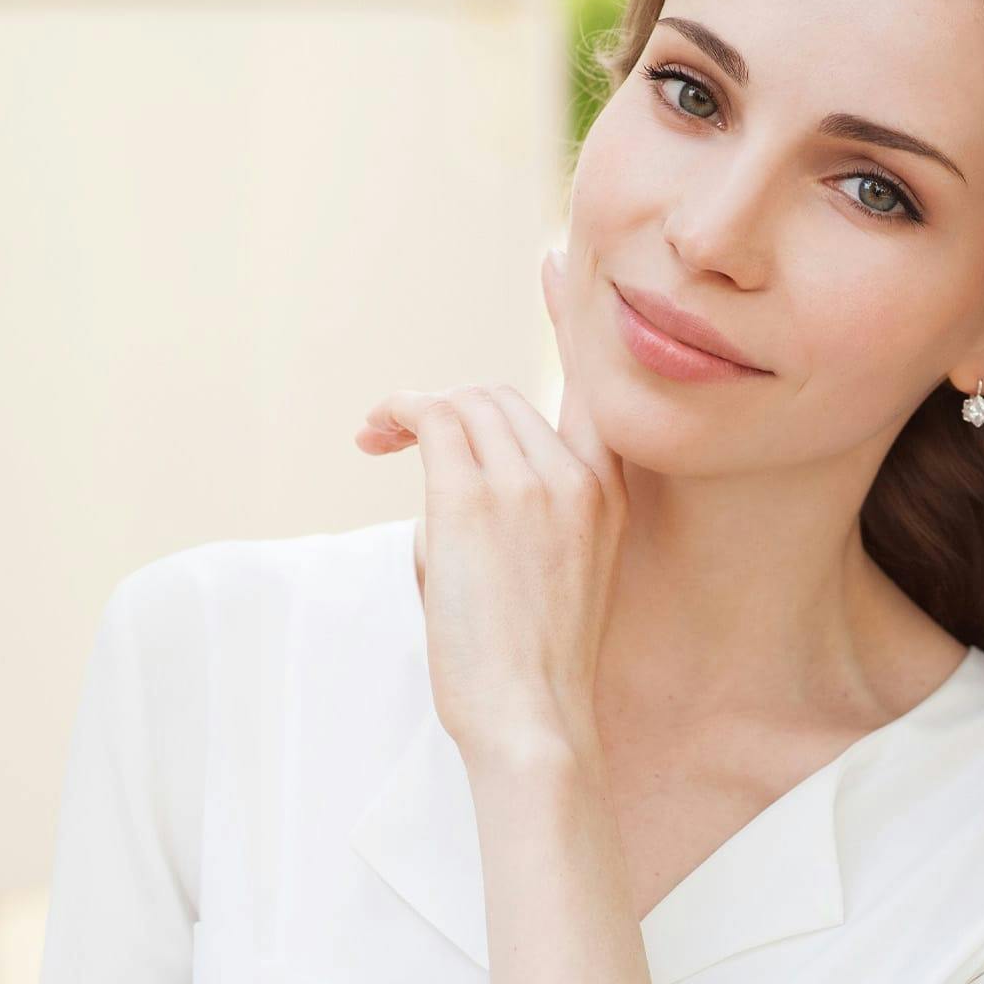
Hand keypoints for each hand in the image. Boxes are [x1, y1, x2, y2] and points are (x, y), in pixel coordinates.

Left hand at [353, 245, 625, 769]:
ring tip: (380, 438)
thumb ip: (513, 503)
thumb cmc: (533, 663)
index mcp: (608, 492)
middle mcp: (578, 474)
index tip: (559, 261)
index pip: (593, 382)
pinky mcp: (475, 499)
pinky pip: (430, 421)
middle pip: (501, 394)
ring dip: (417, 411)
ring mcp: (531, 483)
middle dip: (447, 403)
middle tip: (396, 431)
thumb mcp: (552, 570)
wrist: (534, 722)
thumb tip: (443, 459)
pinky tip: (376, 434)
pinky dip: (398, 415)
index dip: (569, 316)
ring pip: (464, 402)